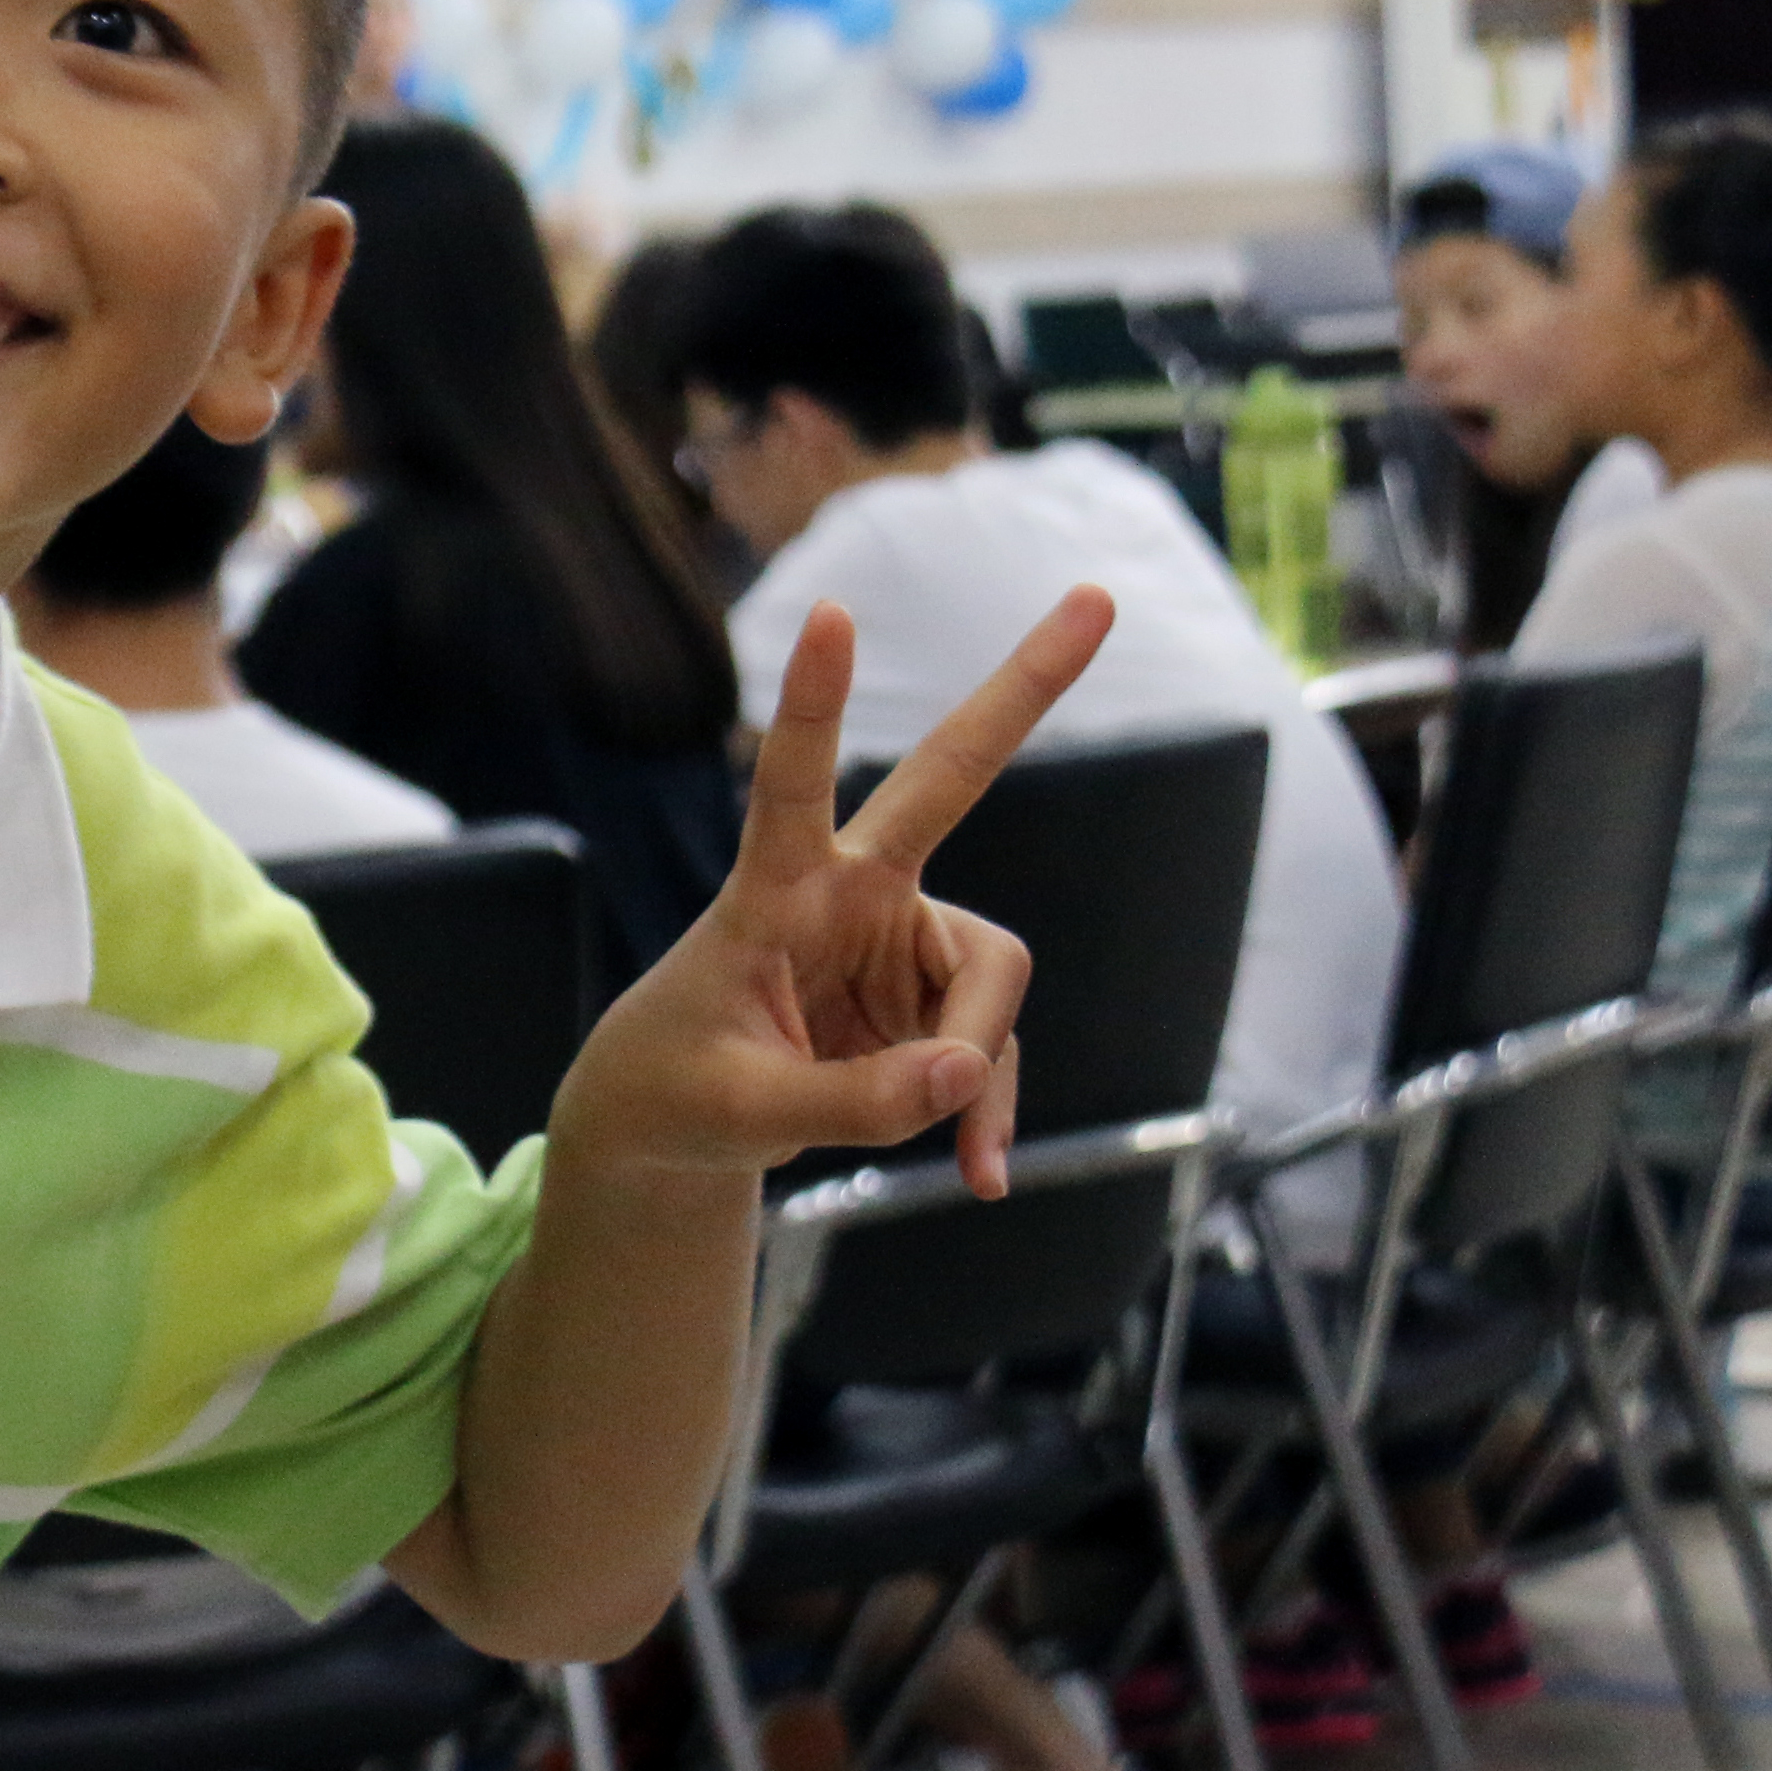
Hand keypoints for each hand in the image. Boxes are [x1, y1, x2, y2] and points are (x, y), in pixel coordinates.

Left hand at [550, 587, 1111, 1201]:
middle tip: (1099, 597)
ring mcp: (899, 938)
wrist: (672, 1125)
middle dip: (1025, 690)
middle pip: (951, 777)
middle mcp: (851, 891)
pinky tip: (974, 1173)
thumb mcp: (738, 1116)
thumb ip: (850, 1103)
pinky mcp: (929, 995)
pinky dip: (984, 1110)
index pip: (791, 785)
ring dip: (976, 1071)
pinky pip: (986, 1051)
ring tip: (950, 1155)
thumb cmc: (676, 1095)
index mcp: (773, 892)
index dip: (812, 705)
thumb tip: (964, 1076)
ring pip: (989, 985)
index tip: (830, 613)